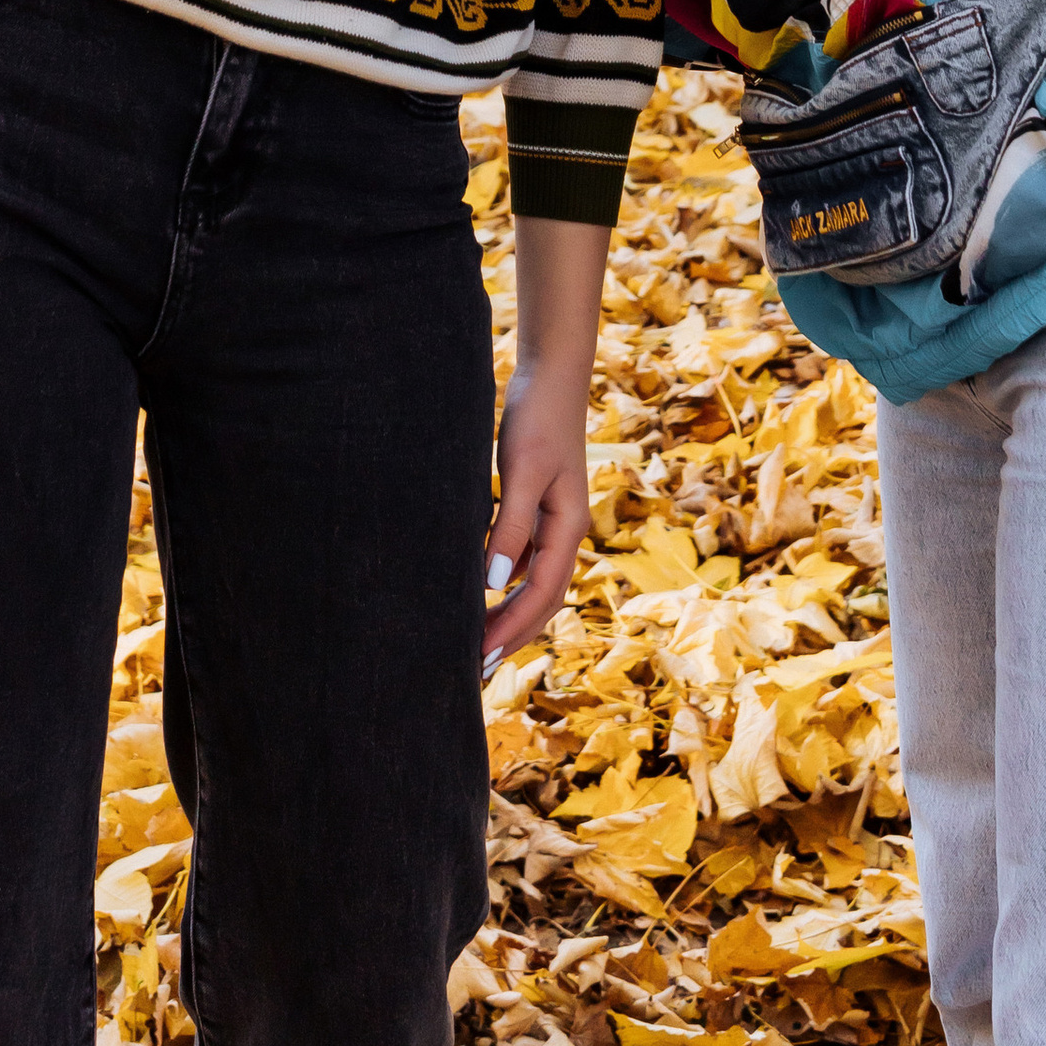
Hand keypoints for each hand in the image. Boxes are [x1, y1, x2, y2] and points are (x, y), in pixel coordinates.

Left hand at [483, 353, 591, 667]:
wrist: (550, 375)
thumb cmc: (538, 418)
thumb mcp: (524, 471)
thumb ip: (511, 525)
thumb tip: (495, 582)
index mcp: (569, 527)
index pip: (542, 594)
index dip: (512, 629)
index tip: (480, 658)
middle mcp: (565, 531)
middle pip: (543, 599)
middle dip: (514, 635)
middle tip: (476, 670)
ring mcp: (554, 520)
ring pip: (534, 583)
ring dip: (510, 615)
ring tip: (477, 643)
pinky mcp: (538, 507)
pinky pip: (525, 560)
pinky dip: (506, 584)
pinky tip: (481, 594)